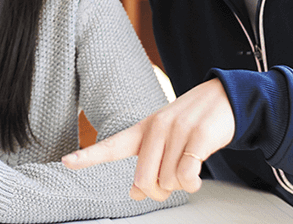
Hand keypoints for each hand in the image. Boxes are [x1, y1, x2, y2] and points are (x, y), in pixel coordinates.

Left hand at [61, 78, 234, 200]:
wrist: (226, 97)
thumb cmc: (192, 123)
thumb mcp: (166, 139)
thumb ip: (148, 163)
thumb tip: (135, 194)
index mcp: (143, 129)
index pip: (111, 145)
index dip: (88, 156)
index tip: (66, 161)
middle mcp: (156, 128)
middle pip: (144, 180)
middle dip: (157, 191)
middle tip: (169, 183)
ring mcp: (177, 131)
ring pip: (168, 182)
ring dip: (180, 185)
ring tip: (189, 168)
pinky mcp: (198, 136)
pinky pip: (186, 176)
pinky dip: (191, 184)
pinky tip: (195, 177)